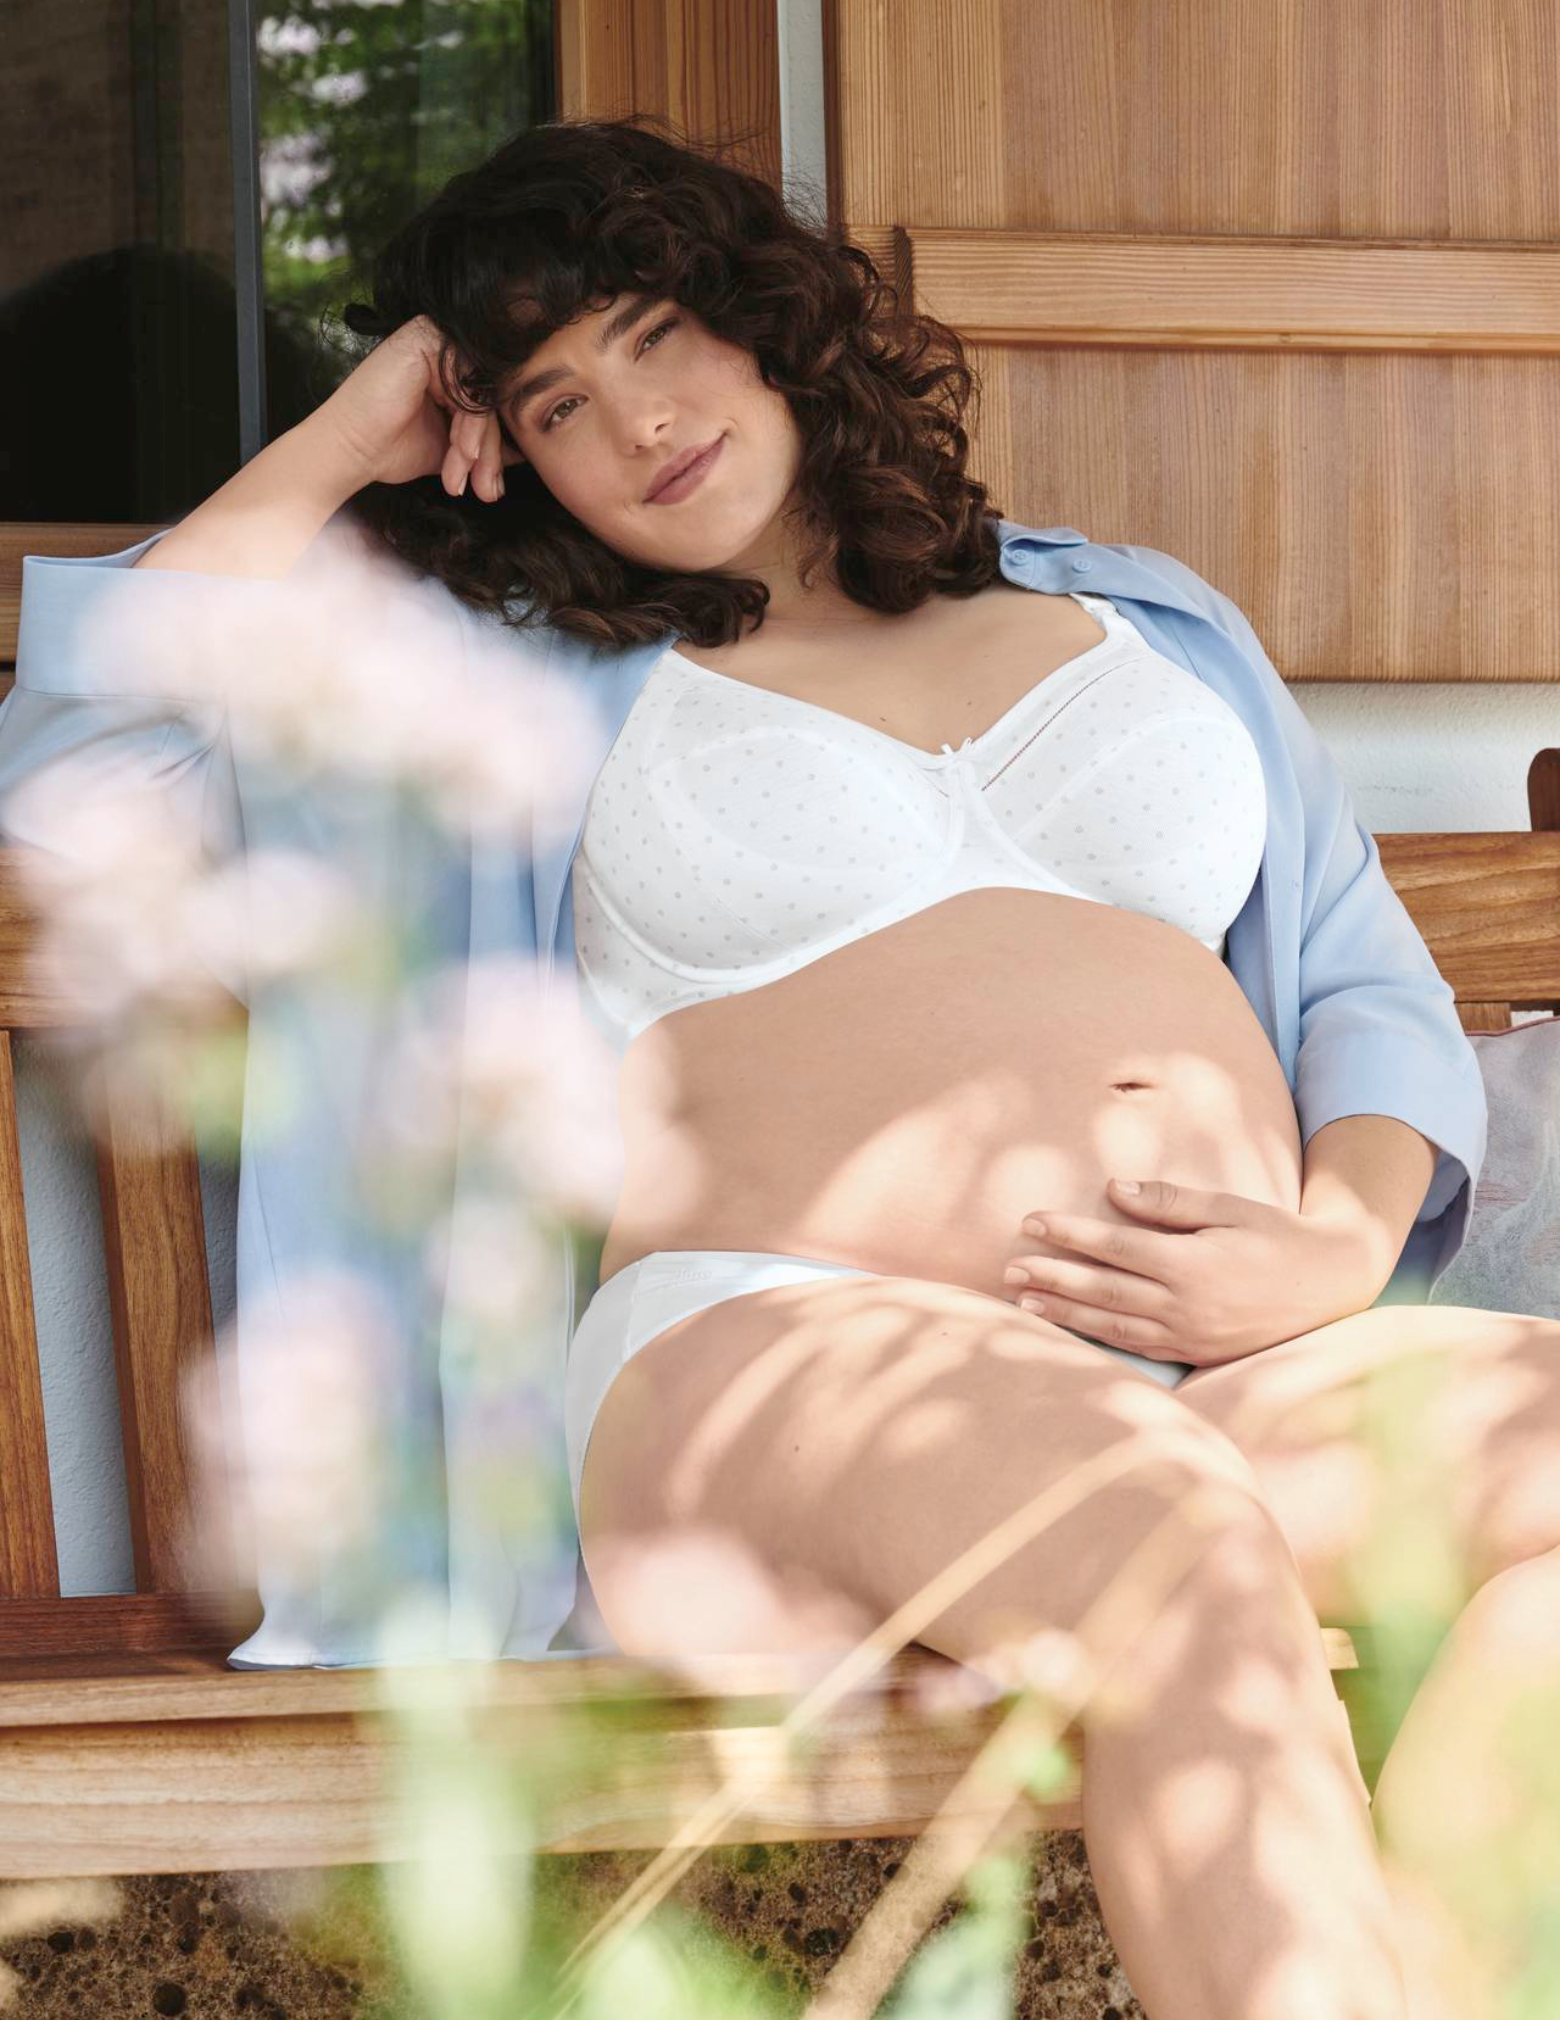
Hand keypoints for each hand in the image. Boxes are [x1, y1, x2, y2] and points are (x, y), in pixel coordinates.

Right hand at [310, 314, 526, 501]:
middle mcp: (444, 349)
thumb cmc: (392, 448)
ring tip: (463, 478)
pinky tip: (460, 452)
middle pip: (490, 399)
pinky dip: (469, 424)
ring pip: (483, 395)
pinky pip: (468, 384)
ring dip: (478, 445)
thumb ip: (485, 442)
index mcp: (449, 369)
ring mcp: (435, 339)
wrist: (351, 451)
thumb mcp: (454, 450)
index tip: (489, 488)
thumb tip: (523, 450)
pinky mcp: (426, 339)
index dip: (493, 451)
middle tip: (487, 490)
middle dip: (490, 453)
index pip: (490, 405)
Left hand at [1003, 1178, 1386, 1366]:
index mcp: (1192, 1265)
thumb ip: (1170, 1202)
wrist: (1329, 1285)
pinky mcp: (1196, 1353)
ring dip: (1064, 1315)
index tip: (1031, 1221)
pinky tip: (1071, 1330)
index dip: (1070, 1235)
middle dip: (1052, 1279)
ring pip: (1113, 1326)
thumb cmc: (1275, 1235)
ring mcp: (1189, 1335)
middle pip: (1104, 1291)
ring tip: (1022, 1303)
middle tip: (1008, 1269)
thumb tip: (1113, 1189)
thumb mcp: (1230, 1207)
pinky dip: (1098, 1340)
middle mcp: (1185, 1306)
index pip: (1115, 1248)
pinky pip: (1137, 1348)